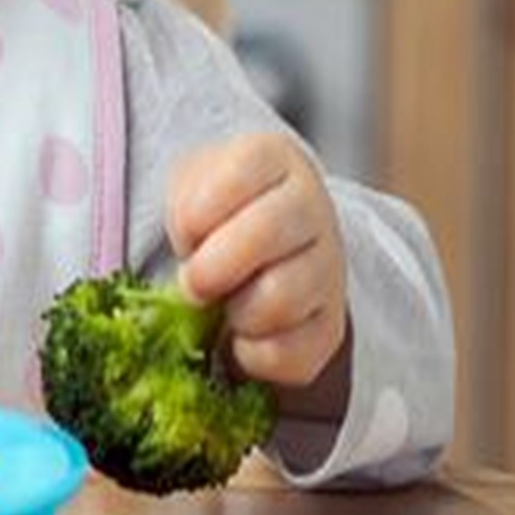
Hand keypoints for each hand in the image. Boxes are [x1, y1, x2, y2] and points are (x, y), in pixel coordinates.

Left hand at [166, 134, 348, 391]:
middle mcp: (312, 208)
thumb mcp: (190, 183)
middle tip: (192, 282)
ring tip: (225, 304)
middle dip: (211, 267)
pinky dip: (253, 354)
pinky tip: (241, 336)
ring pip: (280, 299)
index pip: (239, 173)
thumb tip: (191, 268)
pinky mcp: (330, 326)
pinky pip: (293, 354)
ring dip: (235, 311)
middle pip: (264, 235)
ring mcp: (329, 267)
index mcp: (274, 160)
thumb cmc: (215, 208)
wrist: (254, 241)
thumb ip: (186, 209)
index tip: (184, 230)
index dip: (197, 211)